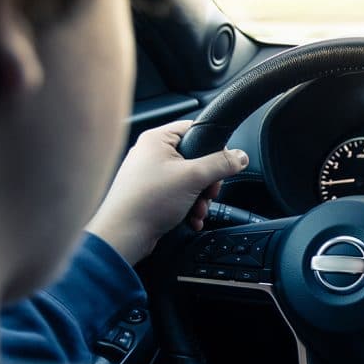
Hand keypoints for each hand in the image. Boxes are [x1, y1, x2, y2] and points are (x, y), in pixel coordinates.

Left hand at [86, 120, 247, 264]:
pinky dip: (188, 207)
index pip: (194, 129)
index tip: (223, 163)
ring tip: (197, 209)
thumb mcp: (194, 177)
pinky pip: (178, 194)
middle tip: (209, 192)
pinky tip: (190, 218)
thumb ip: (221, 164)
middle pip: (195, 158)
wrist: (123, 235)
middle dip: (207, 181)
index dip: (213, 146)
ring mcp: (149, 174)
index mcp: (157, 139)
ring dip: (200, 198)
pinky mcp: (150, 193)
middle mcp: (151, 153)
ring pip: (189, 180)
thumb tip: (240, 156)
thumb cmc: (147, 201)